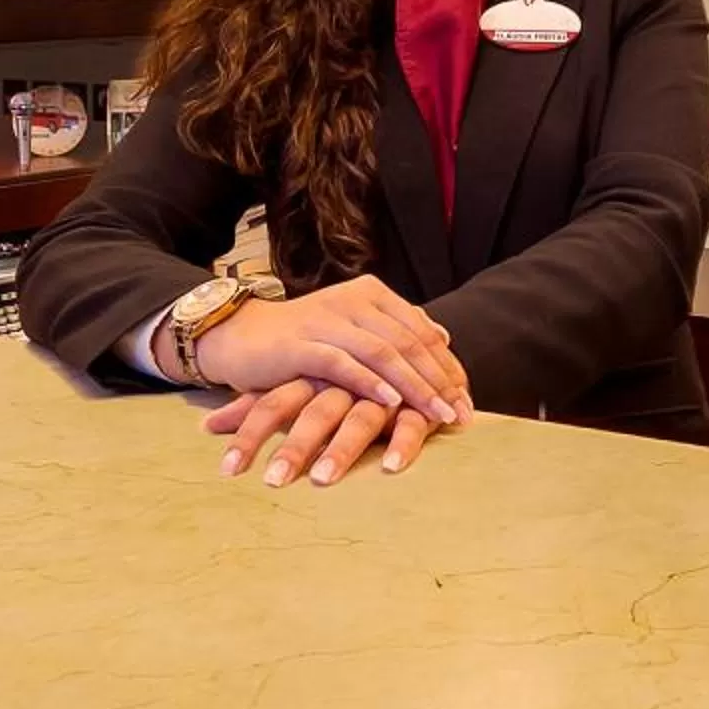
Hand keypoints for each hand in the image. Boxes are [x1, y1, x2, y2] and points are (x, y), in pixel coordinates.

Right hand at [190, 273, 472, 425]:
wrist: (240, 336)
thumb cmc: (304, 341)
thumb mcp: (355, 330)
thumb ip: (396, 331)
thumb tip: (444, 335)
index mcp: (372, 294)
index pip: (422, 331)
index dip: (448, 367)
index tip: (467, 401)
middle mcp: (354, 301)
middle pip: (409, 342)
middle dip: (439, 381)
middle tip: (460, 413)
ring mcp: (327, 320)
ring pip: (383, 352)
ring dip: (414, 387)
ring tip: (438, 414)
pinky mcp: (301, 344)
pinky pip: (343, 363)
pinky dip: (370, 382)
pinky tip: (391, 402)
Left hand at [208, 380, 449, 485]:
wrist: (406, 347)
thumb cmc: (341, 378)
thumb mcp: (299, 386)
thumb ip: (257, 404)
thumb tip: (206, 425)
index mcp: (310, 376)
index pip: (272, 403)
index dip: (249, 434)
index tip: (227, 470)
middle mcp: (343, 382)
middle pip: (314, 412)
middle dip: (293, 447)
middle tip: (274, 482)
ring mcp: (380, 392)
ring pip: (359, 419)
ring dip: (341, 449)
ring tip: (322, 481)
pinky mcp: (415, 404)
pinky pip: (410, 423)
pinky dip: (402, 443)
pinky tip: (391, 468)